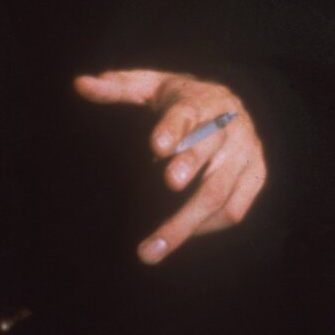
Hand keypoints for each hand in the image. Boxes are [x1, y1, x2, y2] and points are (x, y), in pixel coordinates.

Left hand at [73, 69, 269, 263]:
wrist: (236, 102)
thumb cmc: (184, 100)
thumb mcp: (152, 86)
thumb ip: (118, 88)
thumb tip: (79, 84)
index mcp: (200, 102)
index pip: (187, 114)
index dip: (173, 130)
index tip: (154, 146)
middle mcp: (229, 126)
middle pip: (209, 152)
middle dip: (188, 169)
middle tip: (166, 186)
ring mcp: (246, 152)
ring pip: (219, 192)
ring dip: (186, 223)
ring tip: (151, 250)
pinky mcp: (255, 175)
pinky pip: (236, 208)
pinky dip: (208, 227)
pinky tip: (182, 236)